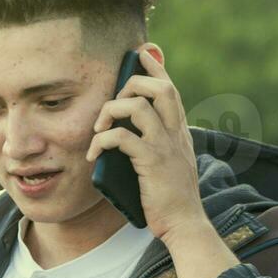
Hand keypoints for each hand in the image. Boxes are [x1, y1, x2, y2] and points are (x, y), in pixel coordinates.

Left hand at [85, 45, 207, 241]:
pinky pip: (121, 137)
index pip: (170, 89)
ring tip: (98, 128)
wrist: (184, 224)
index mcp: (180, 131)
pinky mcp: (151, 162)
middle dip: (132, 84)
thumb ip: (158, 144)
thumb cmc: (171, 198)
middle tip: (112, 103)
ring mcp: (165, 146)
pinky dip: (102, 140)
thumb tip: (129, 132)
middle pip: (160, 87)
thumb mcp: (170, 164)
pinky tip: (93, 153)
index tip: (140, 53)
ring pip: (137, 106)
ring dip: (111, 110)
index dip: (154, 67)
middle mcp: (175, 133)